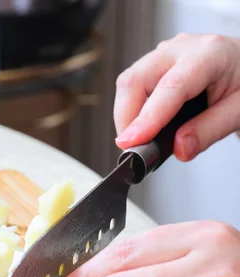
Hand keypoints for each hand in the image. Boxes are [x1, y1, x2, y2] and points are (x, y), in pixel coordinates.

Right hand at [114, 33, 239, 160]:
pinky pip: (134, 86)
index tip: (133, 142)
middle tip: (132, 148)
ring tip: (138, 141)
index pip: (170, 88)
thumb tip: (180, 148)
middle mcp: (182, 49)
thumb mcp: (239, 111)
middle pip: (136, 79)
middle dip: (126, 118)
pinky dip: (132, 111)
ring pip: (129, 82)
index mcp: (210, 55)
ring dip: (126, 115)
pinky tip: (143, 127)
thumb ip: (210, 130)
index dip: (148, 118)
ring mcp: (167, 55)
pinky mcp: (158, 65)